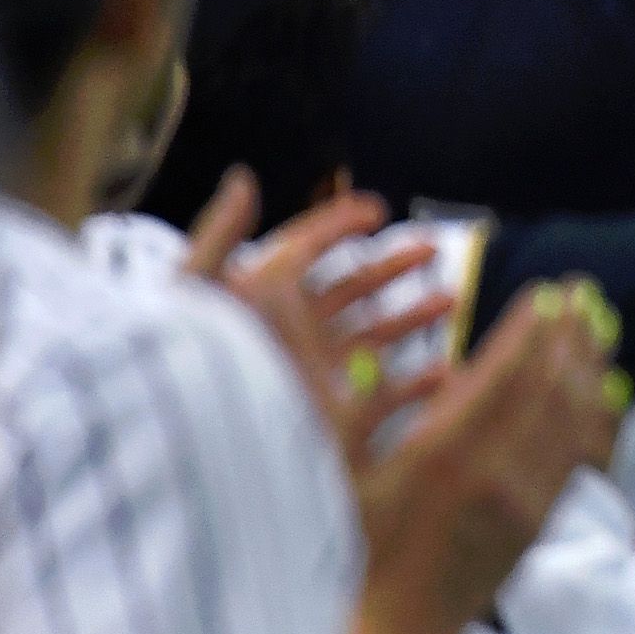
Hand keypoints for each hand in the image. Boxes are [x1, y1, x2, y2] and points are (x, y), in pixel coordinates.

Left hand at [189, 170, 453, 466]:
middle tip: (431, 247)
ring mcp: (313, 378)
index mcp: (260, 303)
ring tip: (449, 300)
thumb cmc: (184, 372)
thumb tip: (244, 178)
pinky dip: (417, 385)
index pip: (304, 251)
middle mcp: (289, 337)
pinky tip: (443, 371)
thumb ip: (218, 234)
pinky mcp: (331, 422)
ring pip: (373, 338)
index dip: (338, 224)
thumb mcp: (194, 293)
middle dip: (391, 267)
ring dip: (412, 316)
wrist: (194, 456)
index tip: (379, 209)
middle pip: (348, 291)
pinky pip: (383, 399)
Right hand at [356, 280, 620, 633]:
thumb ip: (370, 415)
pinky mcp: (540, 522)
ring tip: (599, 323)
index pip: (503, 374)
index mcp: (441, 456)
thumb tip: (388, 357)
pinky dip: (594, 412)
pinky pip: (578, 454)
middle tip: (581, 290)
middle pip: (547, 386)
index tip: (547, 292)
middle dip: (568, 333)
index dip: (530, 328)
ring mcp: (523, 500)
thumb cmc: (358, 547)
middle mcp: (492, 474)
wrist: (400, 631)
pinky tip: (602, 384)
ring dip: (588, 364)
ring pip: (571, 417)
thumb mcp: (347, 477)